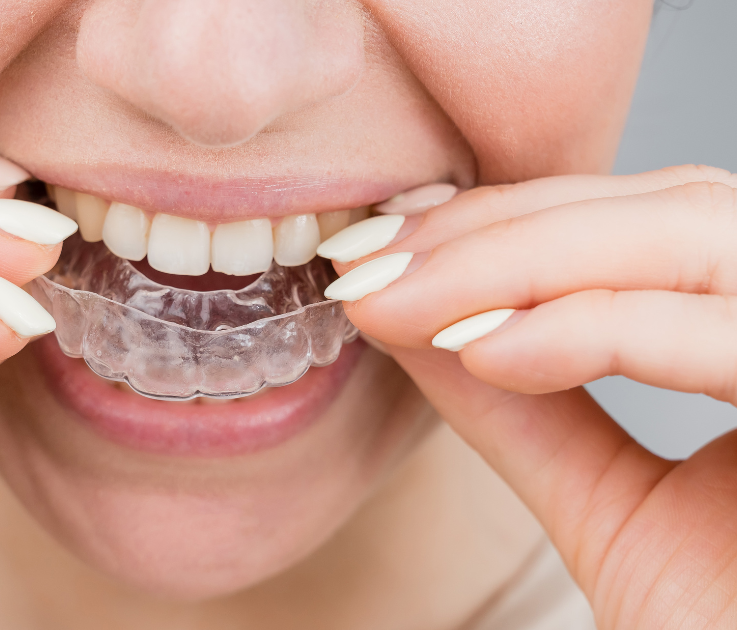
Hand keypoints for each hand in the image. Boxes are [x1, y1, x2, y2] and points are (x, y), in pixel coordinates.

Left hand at [329, 165, 736, 627]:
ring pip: (690, 235)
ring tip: (400, 301)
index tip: (385, 247)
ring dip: (519, 261)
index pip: (641, 223)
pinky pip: (725, 335)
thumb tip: (410, 310)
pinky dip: (595, 328)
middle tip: (370, 263)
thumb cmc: (720, 627)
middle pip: (665, 208)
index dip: (505, 222)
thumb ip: (521, 405)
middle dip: (497, 229)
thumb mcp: (608, 503)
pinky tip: (484, 353)